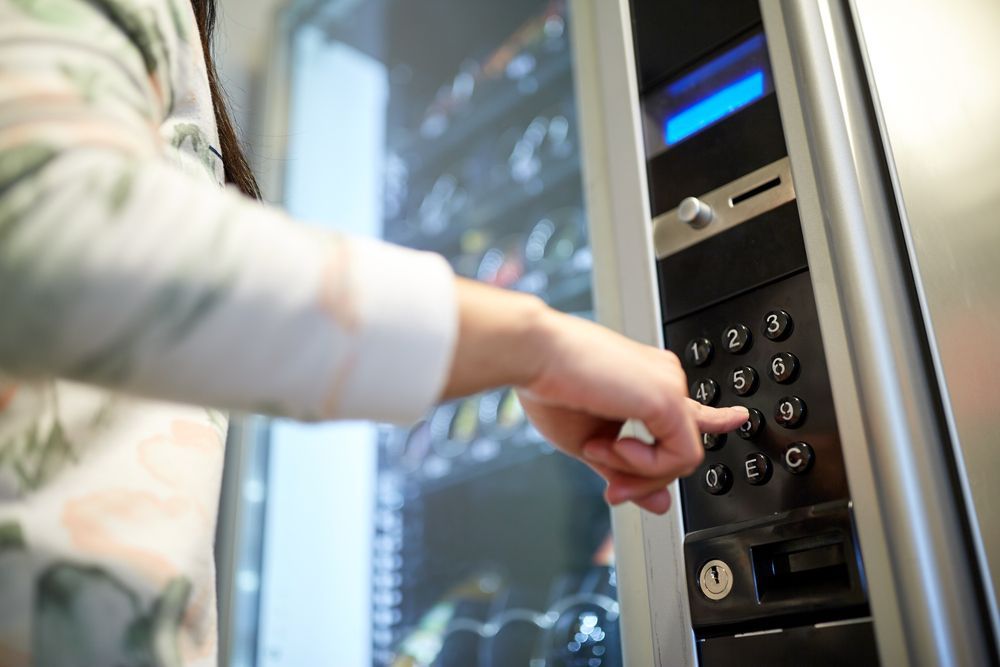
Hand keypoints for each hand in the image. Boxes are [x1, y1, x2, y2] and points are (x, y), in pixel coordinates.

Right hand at [442, 278, 746, 513]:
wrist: (533, 355)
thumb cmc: (548, 387)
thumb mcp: (590, 442)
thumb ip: (627, 471)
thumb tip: (661, 505)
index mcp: (645, 383)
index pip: (689, 410)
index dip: (716, 418)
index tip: (736, 417)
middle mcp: (664, 380)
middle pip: (678, 450)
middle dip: (643, 479)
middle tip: (611, 490)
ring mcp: (669, 387)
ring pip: (681, 459)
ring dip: (637, 472)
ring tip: (598, 451)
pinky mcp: (668, 399)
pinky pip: (679, 457)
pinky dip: (646, 466)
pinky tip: (616, 445)